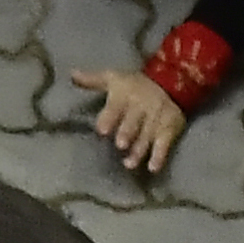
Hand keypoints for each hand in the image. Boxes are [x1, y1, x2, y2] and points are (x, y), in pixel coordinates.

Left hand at [71, 67, 187, 177]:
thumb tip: (71, 74)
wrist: (171, 81)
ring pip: (147, 135)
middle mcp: (141, 107)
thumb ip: (92, 81)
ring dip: (139, 150)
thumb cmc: (134, 85)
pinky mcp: (169, 128)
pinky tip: (153, 168)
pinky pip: (164, 143)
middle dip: (127, 132)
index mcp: (125, 95)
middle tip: (120, 144)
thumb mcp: (114, 79)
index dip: (109, 117)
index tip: (102, 130)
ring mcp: (156, 118)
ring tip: (130, 164)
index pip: (116, 107)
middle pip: (133, 122)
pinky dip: (159, 156)